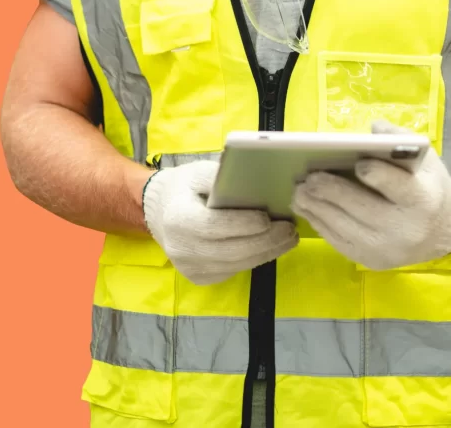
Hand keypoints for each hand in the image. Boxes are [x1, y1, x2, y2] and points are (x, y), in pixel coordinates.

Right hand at [143, 160, 297, 284]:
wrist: (161, 212)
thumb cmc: (185, 187)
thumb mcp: (199, 172)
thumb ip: (222, 177)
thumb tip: (255, 180)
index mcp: (178, 219)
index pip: (214, 226)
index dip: (241, 225)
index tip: (267, 218)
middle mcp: (181, 249)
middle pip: (230, 251)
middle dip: (264, 242)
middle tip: (290, 230)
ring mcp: (190, 268)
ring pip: (236, 265)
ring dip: (266, 252)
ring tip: (288, 238)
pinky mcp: (200, 277)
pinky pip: (233, 270)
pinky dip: (255, 258)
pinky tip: (271, 246)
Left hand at [290, 120, 450, 269]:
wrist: (441, 231)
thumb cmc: (428, 186)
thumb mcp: (424, 159)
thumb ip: (399, 139)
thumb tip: (374, 129)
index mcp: (422, 198)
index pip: (398, 187)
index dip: (377, 175)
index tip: (358, 164)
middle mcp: (406, 228)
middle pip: (363, 208)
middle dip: (332, 191)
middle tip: (308, 177)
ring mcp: (388, 249)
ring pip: (345, 228)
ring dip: (318, 208)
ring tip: (299, 192)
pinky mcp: (372, 261)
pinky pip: (340, 243)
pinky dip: (321, 224)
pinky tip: (308, 209)